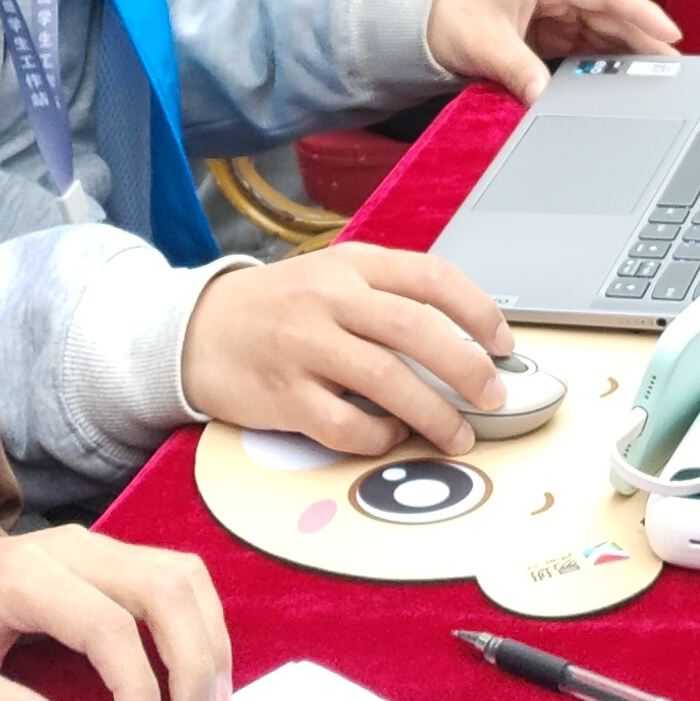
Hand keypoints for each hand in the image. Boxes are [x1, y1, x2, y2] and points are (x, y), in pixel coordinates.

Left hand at [0, 529, 231, 700]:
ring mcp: (91, 545)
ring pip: (178, 573)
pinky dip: (197, 620)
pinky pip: (170, 575)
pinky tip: (200, 667)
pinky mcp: (104, 556)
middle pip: (161, 587)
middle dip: (194, 660)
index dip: (137, 688)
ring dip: (206, 637)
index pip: (106, 626)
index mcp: (21, 577)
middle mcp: (67, 548)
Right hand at [186, 240, 522, 453]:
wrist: (196, 331)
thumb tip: (464, 339)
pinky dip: (378, 435)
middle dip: (467, 368)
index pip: (430, 277)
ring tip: (459, 435)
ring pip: (387, 380)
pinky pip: (344, 423)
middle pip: (416, 329)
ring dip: (435, 414)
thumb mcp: (332, 278)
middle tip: (494, 396)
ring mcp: (303, 346)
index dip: (477, 311)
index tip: (502, 344)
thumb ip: (388, 296)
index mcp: (351, 264)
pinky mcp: (282, 395)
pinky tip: (390, 436)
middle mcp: (329, 299)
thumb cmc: (279, 308)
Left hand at [425, 0, 683, 99]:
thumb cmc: (447, 17)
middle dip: (643, 40)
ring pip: (601, 33)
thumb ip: (517, 70)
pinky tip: (621, 83)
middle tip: (675, 69)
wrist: (418, 20)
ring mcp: (552, 12)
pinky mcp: (546, 34)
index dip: (641, 13)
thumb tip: (545, 99)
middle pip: (610, 16)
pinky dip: (602, 64)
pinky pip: (584, 48)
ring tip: (656, 81)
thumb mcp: (482, 44)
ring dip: (626, 55)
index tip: (670, 34)